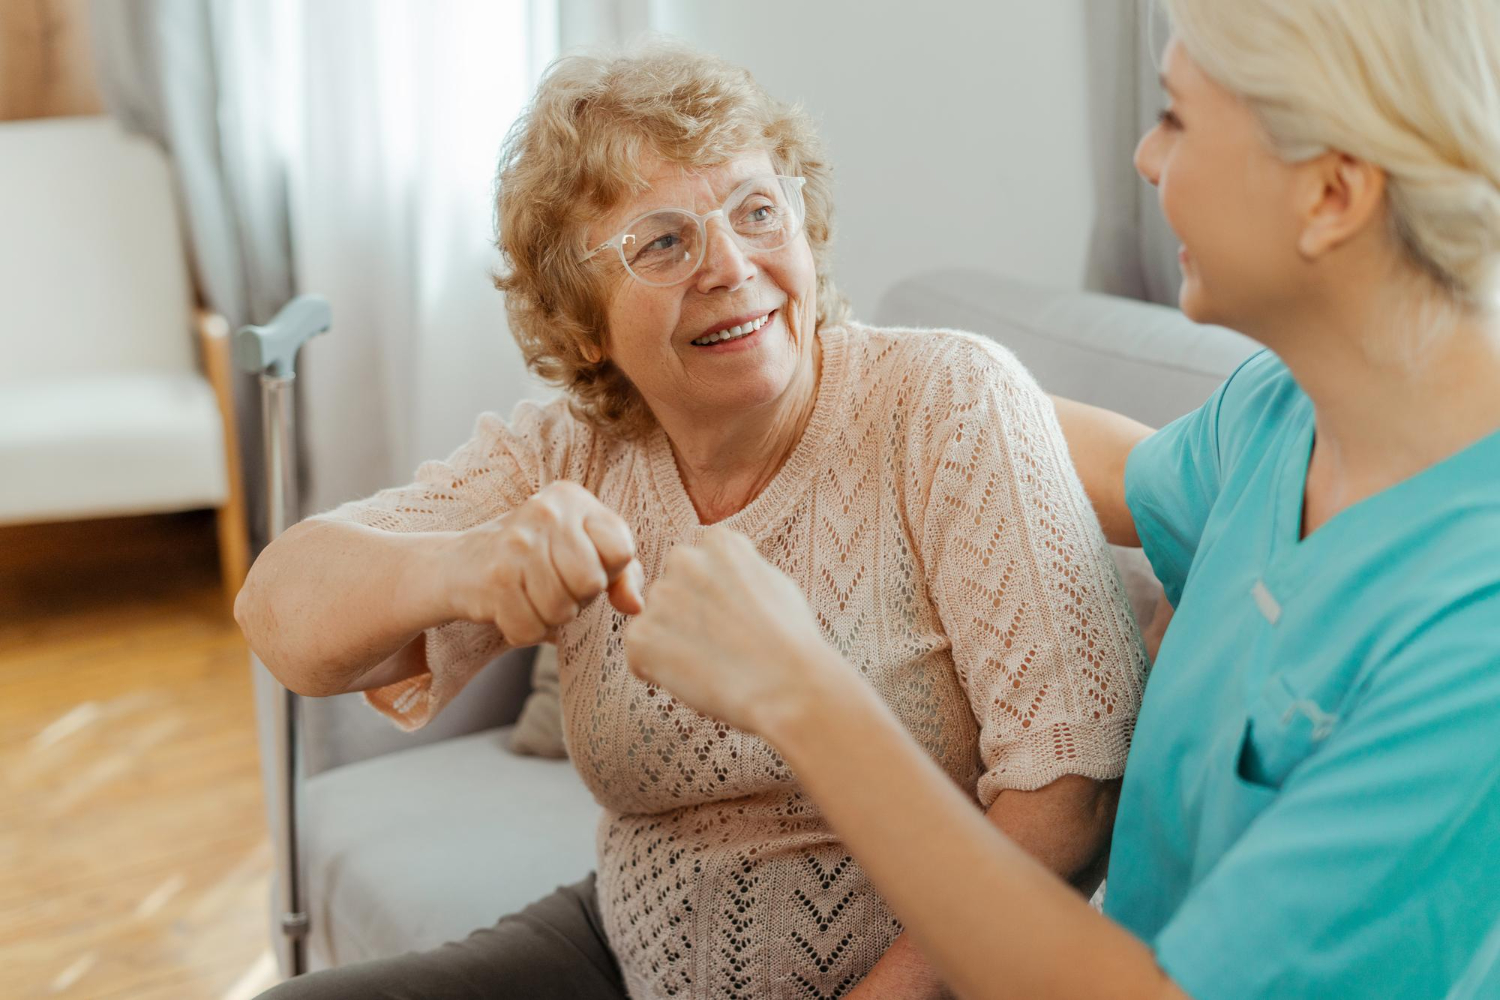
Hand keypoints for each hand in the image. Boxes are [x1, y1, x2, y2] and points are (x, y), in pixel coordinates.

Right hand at [439, 481, 642, 645]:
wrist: (460, 564)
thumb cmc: (536, 559)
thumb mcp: (584, 552)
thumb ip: (623, 574)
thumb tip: (636, 606)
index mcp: (573, 498)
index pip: (620, 551)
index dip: (607, 572)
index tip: (584, 566)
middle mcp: (545, 511)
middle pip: (592, 583)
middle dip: (578, 598)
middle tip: (554, 585)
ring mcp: (517, 543)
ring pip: (562, 611)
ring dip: (550, 617)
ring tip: (532, 595)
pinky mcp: (494, 577)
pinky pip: (531, 629)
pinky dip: (525, 631)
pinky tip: (512, 607)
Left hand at [624, 526, 843, 732]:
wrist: (788, 685)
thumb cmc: (790, 640)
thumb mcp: (774, 581)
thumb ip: (738, 568)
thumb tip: (724, 573)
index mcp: (719, 542)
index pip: (698, 561)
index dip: (712, 594)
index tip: (731, 616)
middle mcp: (684, 560)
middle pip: (671, 588)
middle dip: (684, 613)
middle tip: (716, 644)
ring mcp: (660, 598)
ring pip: (654, 621)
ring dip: (670, 641)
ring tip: (709, 664)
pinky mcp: (642, 636)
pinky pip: (638, 652)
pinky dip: (655, 669)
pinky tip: (691, 678)